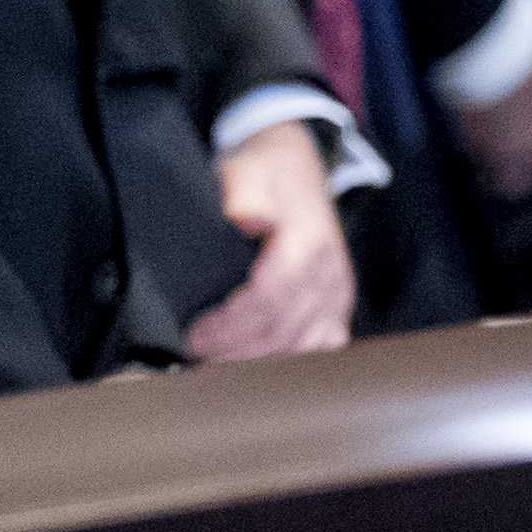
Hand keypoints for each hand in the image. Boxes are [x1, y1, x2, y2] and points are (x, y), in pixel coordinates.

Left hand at [185, 121, 355, 356]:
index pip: (268, 300)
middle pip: (281, 331)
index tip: (195, 337)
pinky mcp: (337, 304)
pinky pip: (322, 346)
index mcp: (309, 244)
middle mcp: (330, 273)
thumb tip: (246, 218)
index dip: (230, 326)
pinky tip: (259, 367)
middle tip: (194, 357)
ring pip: (301, 346)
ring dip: (258, 362)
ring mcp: (337, 292)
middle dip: (234, 351)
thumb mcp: (246, 169)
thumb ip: (244, 193)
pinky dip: (290, 361)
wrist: (295, 164)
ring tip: (217, 367)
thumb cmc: (265, 170)